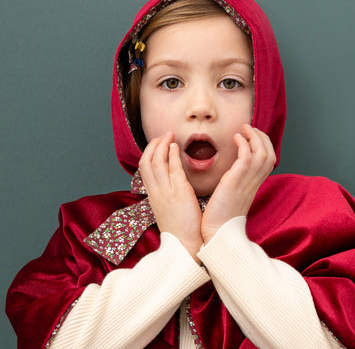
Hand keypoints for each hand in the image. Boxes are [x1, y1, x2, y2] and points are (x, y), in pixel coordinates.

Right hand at [139, 132, 202, 262]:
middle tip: (163, 134)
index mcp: (152, 196)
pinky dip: (172, 155)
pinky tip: (176, 146)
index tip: (157, 143)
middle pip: (146, 161)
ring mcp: (166, 192)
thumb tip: (170, 180)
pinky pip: (172, 169)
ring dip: (161, 145)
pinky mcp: (180, 193)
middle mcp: (155, 192)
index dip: (149, 152)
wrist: (184, 246)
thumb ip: (166, 194)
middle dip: (153, 144)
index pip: (144, 168)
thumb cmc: (180, 229)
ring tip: (169, 135)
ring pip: (156, 162)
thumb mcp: (166, 210)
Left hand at [201, 124, 275, 242]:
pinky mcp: (237, 180)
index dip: (264, 144)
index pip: (269, 159)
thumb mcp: (234, 194)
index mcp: (255, 184)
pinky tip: (235, 138)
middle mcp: (255, 181)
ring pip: (262, 152)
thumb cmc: (222, 215)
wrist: (218, 232)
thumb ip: (238, 182)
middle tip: (249, 127)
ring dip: (254, 136)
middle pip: (270, 152)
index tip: (252, 135)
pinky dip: (244, 143)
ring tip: (243, 129)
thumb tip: (233, 173)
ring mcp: (247, 180)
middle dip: (262, 136)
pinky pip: (247, 156)